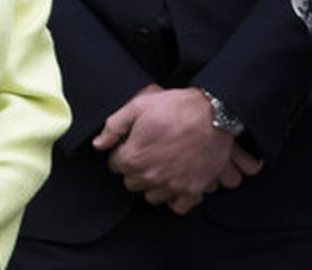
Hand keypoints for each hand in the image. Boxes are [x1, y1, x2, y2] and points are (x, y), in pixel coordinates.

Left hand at [91, 85, 257, 213]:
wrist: (213, 113)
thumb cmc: (176, 107)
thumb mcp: (139, 106)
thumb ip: (113, 126)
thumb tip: (98, 144)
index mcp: (134, 157)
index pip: (115, 164)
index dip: (123, 151)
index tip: (134, 142)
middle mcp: (151, 176)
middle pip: (132, 182)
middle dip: (137, 168)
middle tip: (150, 151)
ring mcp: (172, 185)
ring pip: (152, 195)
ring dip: (155, 183)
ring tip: (164, 165)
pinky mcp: (192, 189)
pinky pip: (178, 206)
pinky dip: (176, 197)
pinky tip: (177, 181)